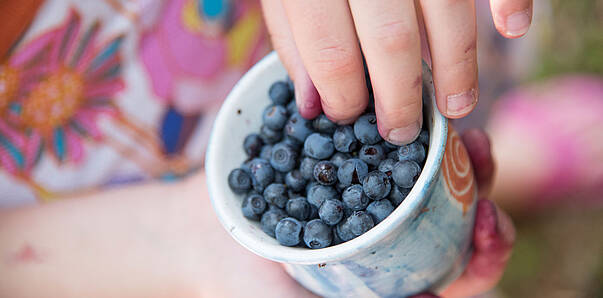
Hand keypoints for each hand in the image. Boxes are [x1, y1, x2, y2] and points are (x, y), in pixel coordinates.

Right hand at [199, 129, 513, 297]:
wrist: (200, 237)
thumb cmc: (245, 286)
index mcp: (392, 281)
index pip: (456, 273)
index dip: (484, 252)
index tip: (488, 221)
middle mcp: (390, 241)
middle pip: (453, 220)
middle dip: (477, 189)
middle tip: (480, 157)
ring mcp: (371, 202)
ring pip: (432, 182)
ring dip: (455, 158)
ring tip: (464, 133)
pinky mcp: (349, 167)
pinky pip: (390, 151)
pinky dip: (409, 135)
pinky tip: (416, 116)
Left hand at [261, 0, 532, 144]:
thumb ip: (294, 36)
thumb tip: (313, 103)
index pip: (330, 50)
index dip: (342, 96)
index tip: (349, 116)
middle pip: (390, 41)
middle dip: (400, 100)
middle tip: (402, 132)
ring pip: (446, 14)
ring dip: (456, 69)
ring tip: (455, 108)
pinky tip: (510, 31)